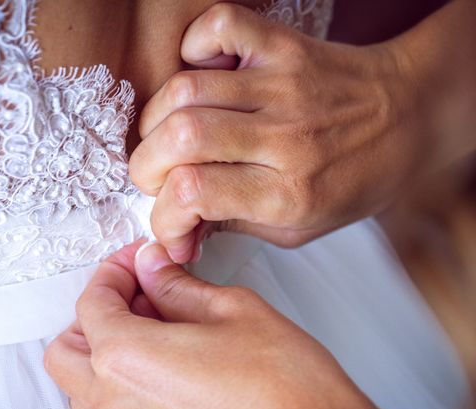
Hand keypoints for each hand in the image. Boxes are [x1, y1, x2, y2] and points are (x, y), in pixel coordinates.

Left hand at [45, 241, 426, 408]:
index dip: (113, 272)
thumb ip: (177, 286)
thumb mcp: (233, 310)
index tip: (136, 263)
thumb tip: (151, 268)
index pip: (92, 302)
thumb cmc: (290, 391)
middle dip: (94, 315)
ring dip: (102, 355)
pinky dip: (120, 391)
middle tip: (138, 295)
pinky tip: (165, 374)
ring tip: (153, 333)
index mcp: (126, 359)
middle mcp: (114, 407)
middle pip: (65, 351)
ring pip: (81, 390)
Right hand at [129, 2, 475, 262]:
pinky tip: (199, 77)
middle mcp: (285, 137)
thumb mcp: (297, 230)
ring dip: (156, 121)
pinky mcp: (284, 46)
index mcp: (290, 193)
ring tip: (166, 138)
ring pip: (186, 90)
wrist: (410, 118)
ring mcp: (283, 85)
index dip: (161, 216)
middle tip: (154, 178)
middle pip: (181, 138)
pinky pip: (219, 27)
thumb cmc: (354, 180)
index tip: (166, 222)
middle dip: (146, 167)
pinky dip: (193, 46)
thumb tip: (175, 233)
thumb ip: (230, 227)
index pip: (194, 195)